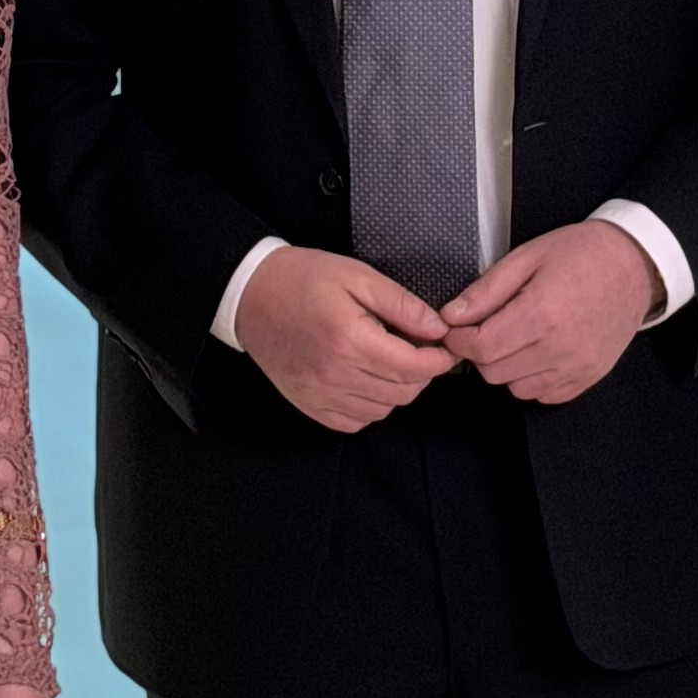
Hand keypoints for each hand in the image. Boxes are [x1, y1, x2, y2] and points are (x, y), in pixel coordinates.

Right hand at [234, 246, 453, 431]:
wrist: (250, 294)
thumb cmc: (303, 279)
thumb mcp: (358, 276)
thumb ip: (401, 304)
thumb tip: (437, 328)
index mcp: (350, 339)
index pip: (413, 366)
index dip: (439, 360)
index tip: (447, 348)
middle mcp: (335, 374)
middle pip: (402, 392)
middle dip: (422, 374)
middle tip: (422, 351)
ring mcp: (319, 394)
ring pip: (381, 410)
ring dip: (397, 391)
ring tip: (393, 363)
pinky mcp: (308, 404)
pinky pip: (354, 422)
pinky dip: (370, 407)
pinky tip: (368, 381)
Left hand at [440, 222, 658, 404]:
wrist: (635, 264)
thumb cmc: (583, 254)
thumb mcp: (527, 257)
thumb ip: (486, 290)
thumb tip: (452, 315)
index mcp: (542, 313)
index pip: (481, 348)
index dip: (459, 340)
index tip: (456, 328)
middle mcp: (561, 347)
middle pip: (493, 372)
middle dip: (480, 352)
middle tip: (485, 328)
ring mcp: (577, 366)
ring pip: (516, 388)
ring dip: (506, 367)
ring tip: (516, 336)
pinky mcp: (588, 377)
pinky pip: (543, 394)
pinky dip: (532, 378)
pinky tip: (537, 350)